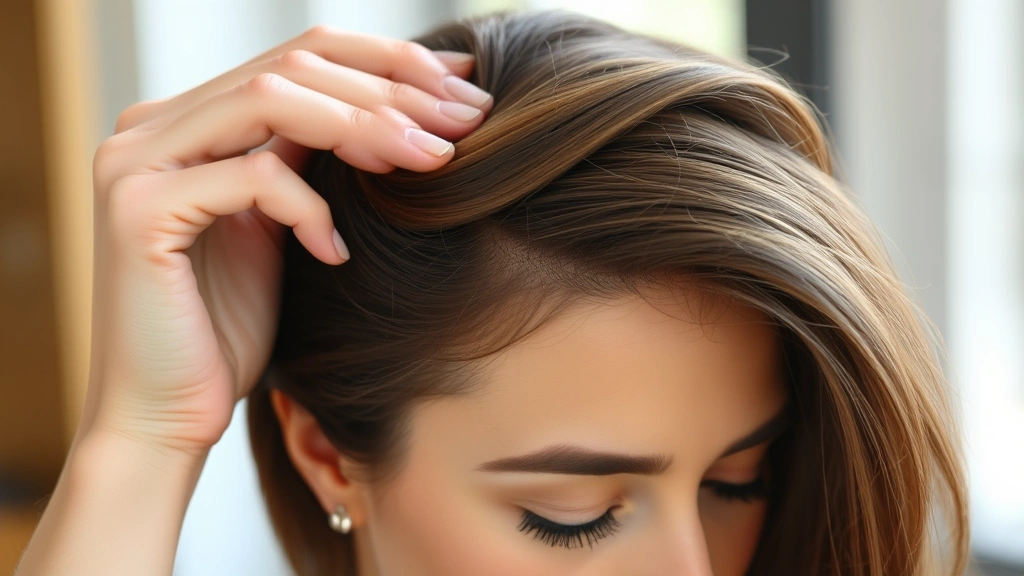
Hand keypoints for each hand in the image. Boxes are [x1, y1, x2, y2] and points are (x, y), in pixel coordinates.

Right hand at [83, 25, 491, 456]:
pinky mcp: (138, 211)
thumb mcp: (279, 228)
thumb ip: (304, 161)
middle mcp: (152, 128)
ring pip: (272, 98)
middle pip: (292, 63)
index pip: (298, 55)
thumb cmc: (227, 333)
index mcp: (187, 122)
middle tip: (466, 118)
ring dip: (367, 125)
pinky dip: (310, 207)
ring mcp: (135, 163)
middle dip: (392, 87)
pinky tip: (336, 251)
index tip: (461, 85)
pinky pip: (254, 177)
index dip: (385, 60)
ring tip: (430, 159)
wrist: (164, 419)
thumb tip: (391, 108)